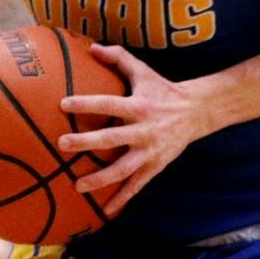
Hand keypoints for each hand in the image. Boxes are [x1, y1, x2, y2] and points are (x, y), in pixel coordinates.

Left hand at [57, 43, 209, 215]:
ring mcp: (150, 151)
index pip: (109, 104)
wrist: (197, 112)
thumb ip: (118, 58)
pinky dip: (122, 199)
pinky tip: (105, 211)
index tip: (64, 104)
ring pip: (123, 168)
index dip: (87, 104)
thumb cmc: (163, 89)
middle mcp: (144, 130)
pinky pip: (137, 185)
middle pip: (112, 138)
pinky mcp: (155, 166)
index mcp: (139, 106)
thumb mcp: (143, 71)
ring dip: (101, 178)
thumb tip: (91, 47)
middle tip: (63, 144)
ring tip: (78, 185)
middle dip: (87, 143)